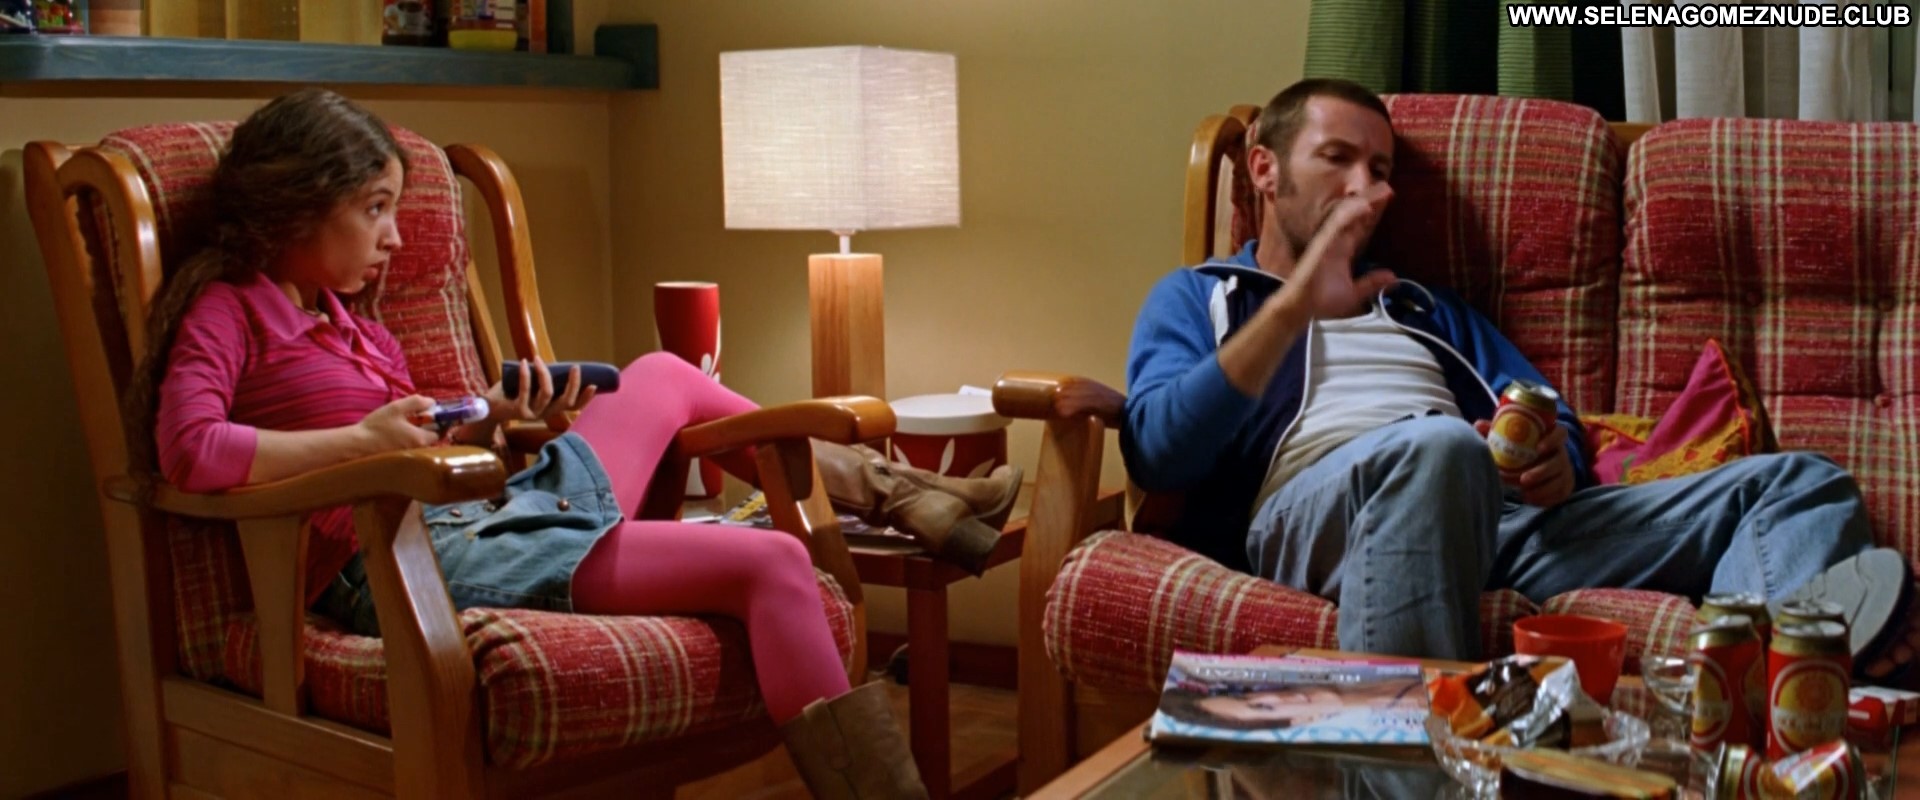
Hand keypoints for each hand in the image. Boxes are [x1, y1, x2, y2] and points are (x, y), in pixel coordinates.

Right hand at [358, 395, 440, 452]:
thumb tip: (432, 402)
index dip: (435, 422)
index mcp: (421, 439)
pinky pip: (411, 448)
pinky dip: (407, 440)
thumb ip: (416, 402)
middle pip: (430, 438)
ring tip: (402, 424)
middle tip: (413, 417)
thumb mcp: (396, 408)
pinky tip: (396, 433)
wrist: (357, 444)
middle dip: (425, 428)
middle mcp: (419, 450)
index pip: (439, 432)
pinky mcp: (401, 459)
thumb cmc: (377, 426)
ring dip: (416, 433)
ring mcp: (410, 456)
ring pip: (420, 443)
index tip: (426, 414)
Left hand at [485, 358, 598, 423]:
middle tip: (575, 367)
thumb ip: (539, 380)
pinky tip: (525, 362)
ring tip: (538, 359)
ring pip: (547, 393)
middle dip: (573, 384)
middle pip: (565, 402)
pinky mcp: (518, 410)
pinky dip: (526, 374)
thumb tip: (551, 363)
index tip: (593, 385)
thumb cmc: (508, 394)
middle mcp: (544, 414)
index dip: (585, 398)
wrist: (486, 409)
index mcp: (549, 409)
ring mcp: (532, 413)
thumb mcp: (529, 387)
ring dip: (544, 373)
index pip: (572, 407)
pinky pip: (526, 390)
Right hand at [1273, 182, 1398, 318]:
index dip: (1372, 215)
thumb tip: (1392, 277)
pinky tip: (1366, 204)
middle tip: (1387, 188)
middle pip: (1355, 217)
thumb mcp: (1354, 293)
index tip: (1387, 201)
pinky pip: (1338, 225)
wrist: (1301, 308)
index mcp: (1342, 251)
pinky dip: (1351, 214)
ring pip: (1348, 216)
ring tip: (1382, 189)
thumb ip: (1371, 283)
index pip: (1359, 228)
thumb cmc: (1322, 302)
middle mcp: (1336, 242)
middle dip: (1370, 202)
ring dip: (1364, 202)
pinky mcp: (1324, 244)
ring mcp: (1330, 241)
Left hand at [1475, 419, 1573, 506]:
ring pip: (1559, 480)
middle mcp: (1560, 453)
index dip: (1552, 440)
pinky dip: (1546, 499)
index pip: (1560, 433)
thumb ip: (1495, 431)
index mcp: (1550, 437)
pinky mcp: (1564, 486)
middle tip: (1523, 479)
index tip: (1538, 448)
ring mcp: (1564, 470)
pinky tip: (1531, 499)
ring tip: (1524, 494)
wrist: (1535, 465)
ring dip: (1543, 488)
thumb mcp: (1508, 438)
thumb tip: (1478, 425)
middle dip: (1541, 471)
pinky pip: (1560, 494)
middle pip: (1559, 461)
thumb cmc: (1520, 448)